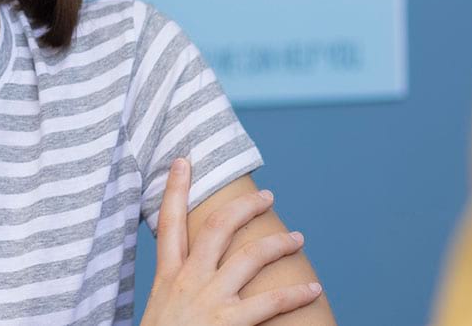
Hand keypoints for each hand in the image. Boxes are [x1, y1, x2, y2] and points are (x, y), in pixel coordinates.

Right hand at [141, 159, 322, 325]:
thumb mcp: (160, 312)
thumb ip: (176, 294)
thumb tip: (192, 283)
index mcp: (166, 279)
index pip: (169, 225)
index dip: (176, 189)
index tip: (184, 161)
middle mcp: (187, 282)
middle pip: (218, 228)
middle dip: (244, 206)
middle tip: (267, 196)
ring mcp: (209, 301)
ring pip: (250, 256)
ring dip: (278, 243)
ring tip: (298, 238)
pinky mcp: (229, 323)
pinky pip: (271, 301)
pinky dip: (295, 294)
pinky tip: (311, 288)